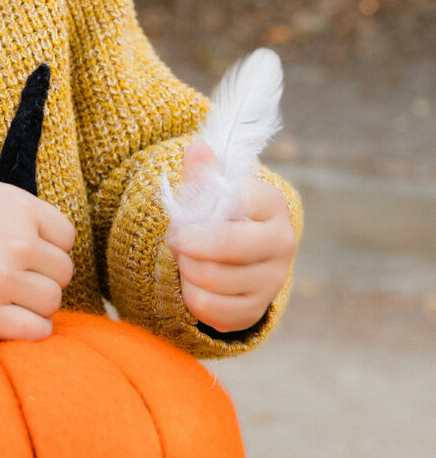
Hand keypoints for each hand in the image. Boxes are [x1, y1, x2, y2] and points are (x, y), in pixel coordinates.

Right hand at [0, 152, 76, 340]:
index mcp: (20, 207)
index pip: (66, 237)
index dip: (49, 247)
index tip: (29, 254)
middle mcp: (18, 243)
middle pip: (62, 272)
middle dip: (43, 277)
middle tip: (18, 280)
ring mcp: (2, 281)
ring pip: (52, 302)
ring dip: (36, 305)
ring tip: (12, 301)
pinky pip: (36, 330)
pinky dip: (30, 330)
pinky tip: (12, 321)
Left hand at [166, 141, 296, 333]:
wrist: (233, 261)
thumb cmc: (219, 218)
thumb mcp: (211, 193)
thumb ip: (203, 173)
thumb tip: (197, 148)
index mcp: (272, 204)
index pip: (241, 198)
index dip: (202, 207)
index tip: (186, 213)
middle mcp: (282, 242)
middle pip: (227, 244)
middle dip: (188, 242)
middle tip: (176, 238)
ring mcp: (272, 279)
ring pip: (212, 277)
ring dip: (186, 267)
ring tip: (187, 258)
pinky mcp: (255, 310)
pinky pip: (208, 306)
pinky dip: (190, 294)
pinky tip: (194, 283)